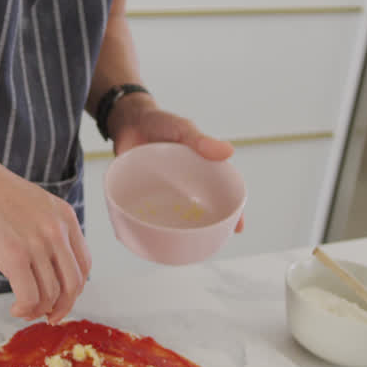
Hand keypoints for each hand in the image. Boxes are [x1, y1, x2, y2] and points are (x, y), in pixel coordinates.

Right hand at [0, 158, 91, 323]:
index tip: (61, 299)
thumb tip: (47, 267)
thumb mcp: (35, 204)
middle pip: (73, 284)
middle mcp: (57, 231)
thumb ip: (48, 229)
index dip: (74, 289)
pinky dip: (24, 309)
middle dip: (62, 307)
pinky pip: (30, 297)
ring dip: (38, 310)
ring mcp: (38, 244)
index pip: (84, 265)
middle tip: (48, 317)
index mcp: (66, 217)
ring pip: (50, 295)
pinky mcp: (15, 256)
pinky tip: (15, 308)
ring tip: (23, 310)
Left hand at [109, 95, 243, 232]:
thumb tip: (229, 152)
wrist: (127, 120)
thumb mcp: (182, 128)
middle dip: (207, 229)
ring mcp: (161, 193)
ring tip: (180, 247)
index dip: (232, 212)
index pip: (221, 194)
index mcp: (199, 171)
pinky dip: (147, 227)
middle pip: (199, 213)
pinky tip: (146, 240)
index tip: (238, 228)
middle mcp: (182, 186)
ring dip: (177, 234)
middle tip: (211, 242)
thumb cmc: (160, 122)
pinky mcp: (139, 195)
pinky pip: (146, 215)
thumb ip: (200, 140)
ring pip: (173, 219)